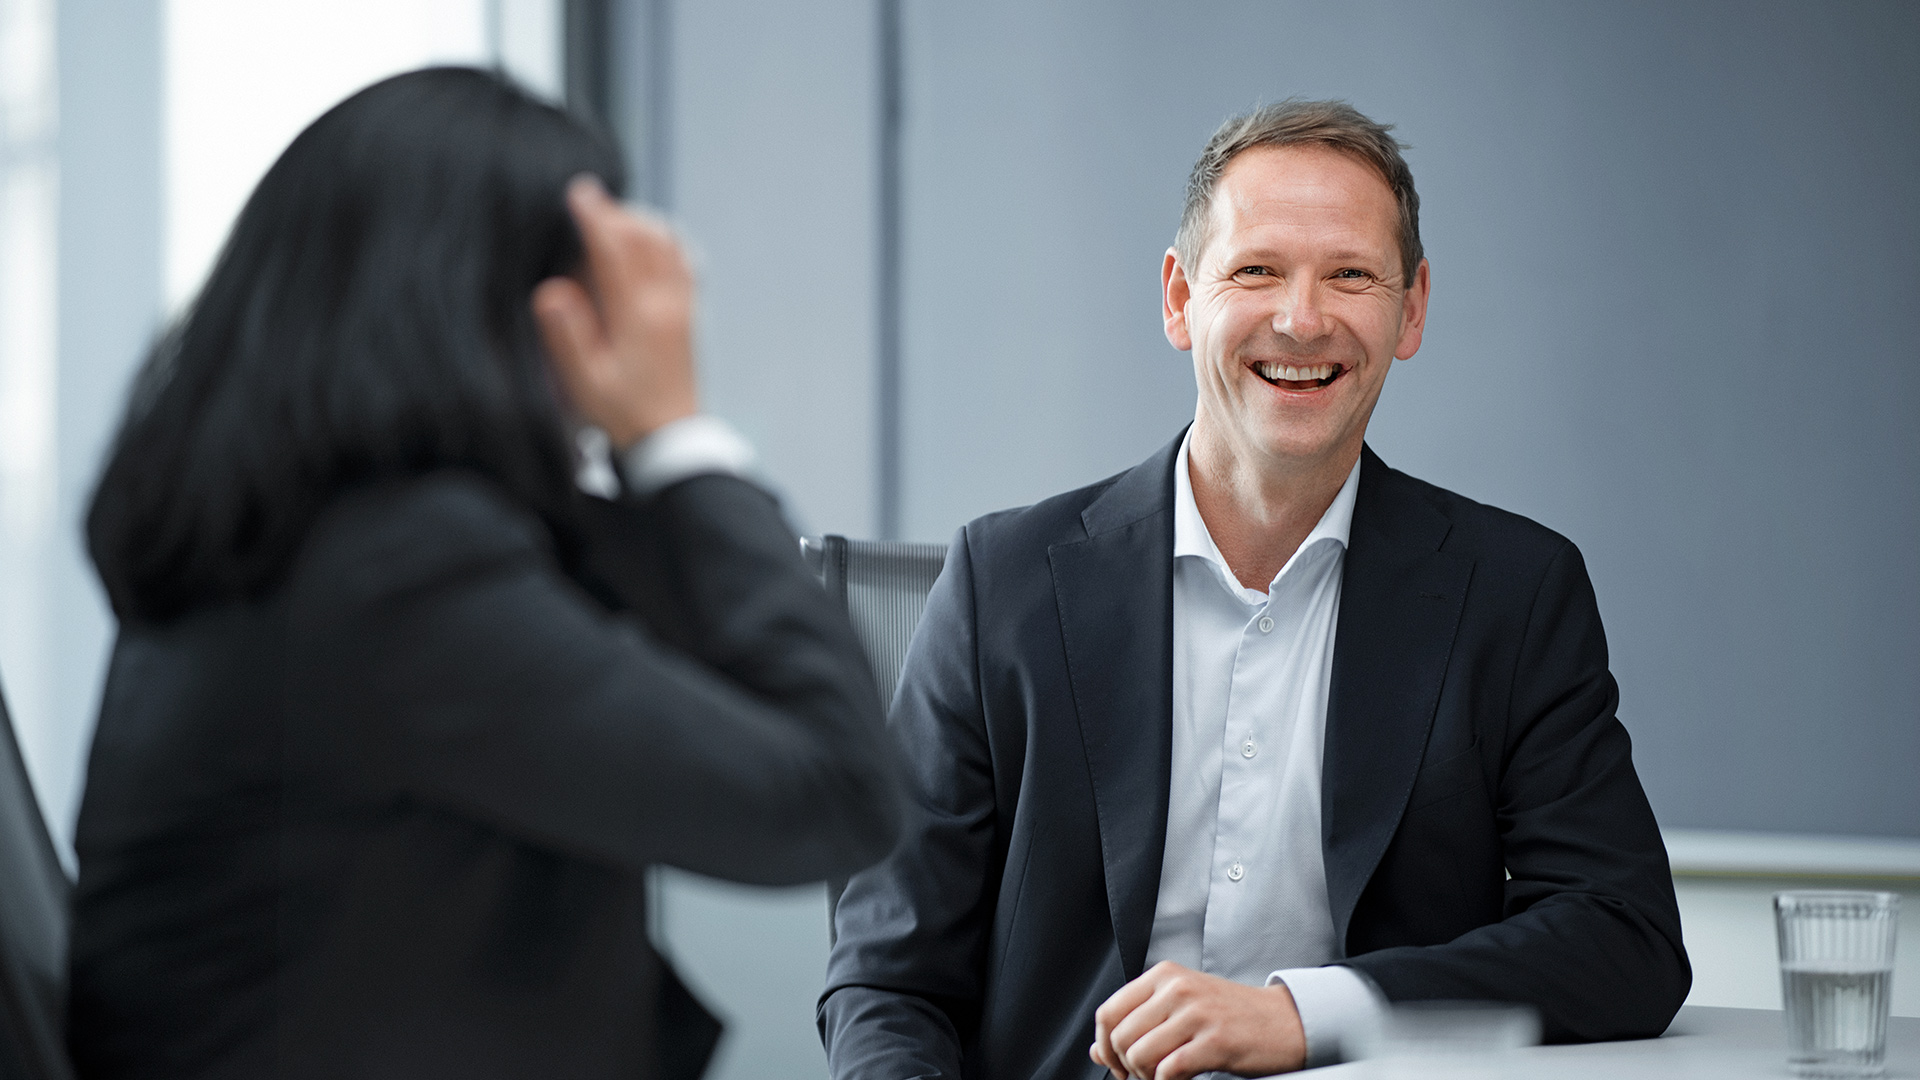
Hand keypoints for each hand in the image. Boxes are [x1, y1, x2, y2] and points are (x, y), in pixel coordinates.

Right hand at [532, 176, 697, 448]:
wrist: (670, 440)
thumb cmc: (624, 412)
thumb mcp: (584, 381)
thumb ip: (566, 334)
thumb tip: (552, 290)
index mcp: (638, 315)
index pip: (616, 250)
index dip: (595, 216)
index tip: (578, 192)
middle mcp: (666, 303)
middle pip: (645, 237)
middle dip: (616, 212)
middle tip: (589, 200)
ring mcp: (683, 306)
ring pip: (668, 244)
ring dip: (640, 222)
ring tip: (612, 216)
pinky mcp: (689, 314)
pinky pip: (682, 262)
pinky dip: (663, 240)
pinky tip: (648, 239)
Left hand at [1090, 961, 1306, 1079]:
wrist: (1284, 1021)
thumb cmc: (1229, 1016)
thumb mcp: (1180, 1008)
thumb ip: (1138, 1024)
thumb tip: (1096, 1051)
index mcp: (1163, 975)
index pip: (1108, 1013)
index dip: (1105, 1047)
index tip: (1118, 1066)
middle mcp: (1176, 988)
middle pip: (1120, 1038)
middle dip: (1126, 1068)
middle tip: (1145, 1077)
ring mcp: (1196, 1013)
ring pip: (1140, 1056)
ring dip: (1146, 1078)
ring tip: (1164, 1079)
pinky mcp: (1214, 1041)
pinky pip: (1169, 1071)